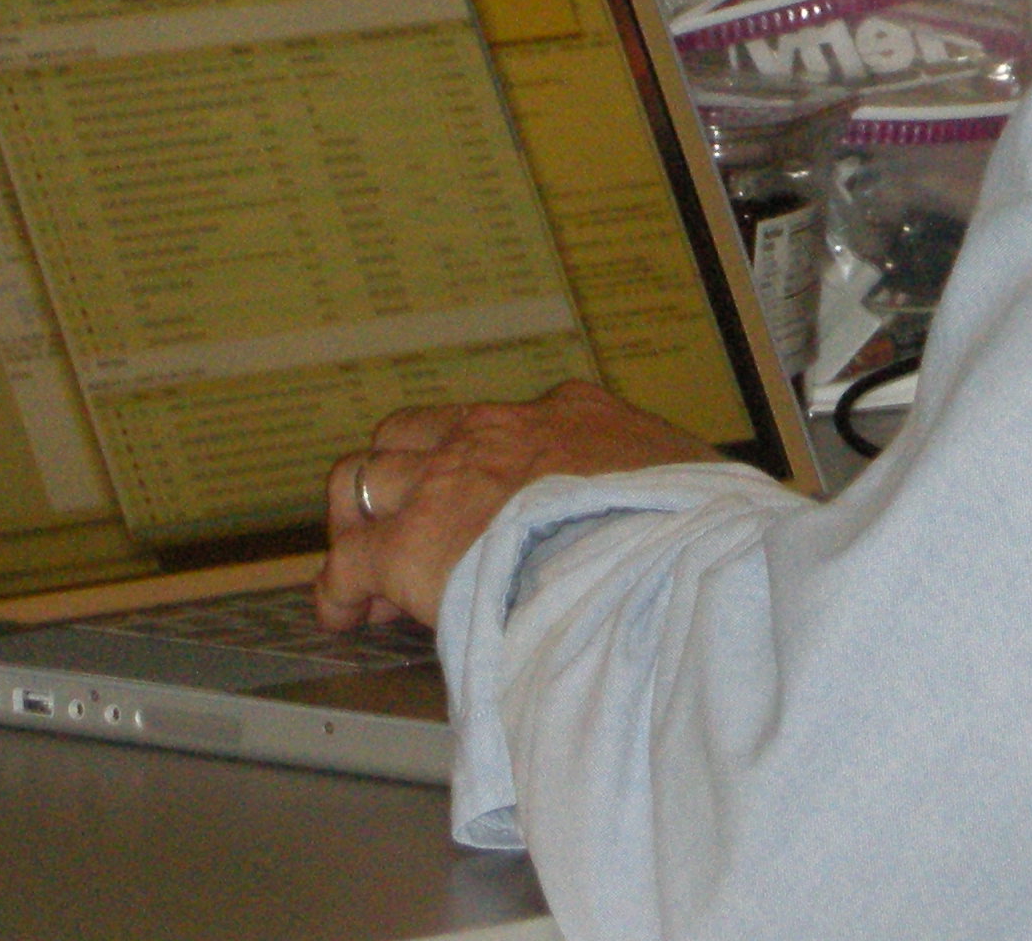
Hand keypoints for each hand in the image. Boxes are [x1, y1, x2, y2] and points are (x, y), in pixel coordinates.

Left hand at [313, 380, 719, 634]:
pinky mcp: (409, 544)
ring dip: (362, 519)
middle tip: (412, 529)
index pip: (502, 426)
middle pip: (416, 433)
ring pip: (364, 477)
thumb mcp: (690, 480)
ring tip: (367, 569)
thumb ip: (662, 489)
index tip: (487, 511)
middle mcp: (496, 433)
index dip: (482, 469)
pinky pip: (347, 562)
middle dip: (407, 476)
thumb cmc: (690, 526)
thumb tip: (691, 512)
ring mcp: (446, 482)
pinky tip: (346, 617)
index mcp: (566, 415)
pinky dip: (340, 590)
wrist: (648, 554)